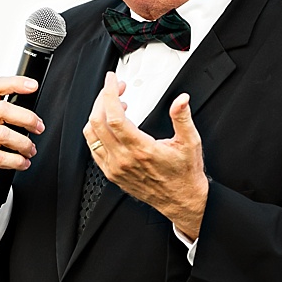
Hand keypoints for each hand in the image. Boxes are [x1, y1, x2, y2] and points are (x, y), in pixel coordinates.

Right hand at [0, 75, 44, 220]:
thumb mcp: (3, 130)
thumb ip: (15, 118)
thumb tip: (38, 115)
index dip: (14, 83)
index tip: (34, 86)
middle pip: (1, 109)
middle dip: (27, 118)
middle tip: (40, 128)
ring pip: (2, 134)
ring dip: (24, 143)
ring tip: (31, 151)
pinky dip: (17, 161)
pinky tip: (23, 163)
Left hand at [84, 72, 209, 238]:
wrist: (181, 200)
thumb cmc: (185, 174)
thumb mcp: (190, 143)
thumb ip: (182, 118)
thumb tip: (181, 100)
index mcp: (141, 149)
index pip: (114, 116)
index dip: (109, 94)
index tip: (113, 81)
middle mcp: (124, 159)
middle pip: (97, 122)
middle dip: (103, 99)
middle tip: (115, 89)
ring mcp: (115, 167)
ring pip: (90, 135)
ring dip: (97, 114)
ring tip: (113, 106)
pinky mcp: (112, 173)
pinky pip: (93, 148)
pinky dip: (96, 132)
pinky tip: (109, 126)